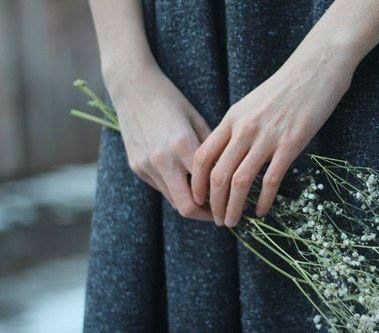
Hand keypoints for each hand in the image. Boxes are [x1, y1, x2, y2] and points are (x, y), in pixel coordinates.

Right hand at [106, 64, 212, 219]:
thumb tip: (227, 174)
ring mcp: (145, 165)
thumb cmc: (170, 99)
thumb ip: (210, 149)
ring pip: (172, 200)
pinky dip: (175, 189)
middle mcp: (162, 160)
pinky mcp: (135, 166)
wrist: (132, 87)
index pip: (205, 189)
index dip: (220, 202)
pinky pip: (160, 187)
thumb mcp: (196, 118)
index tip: (233, 203)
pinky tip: (187, 181)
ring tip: (208, 200)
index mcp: (182, 145)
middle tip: (221, 213)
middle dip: (205, 215)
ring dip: (190, 203)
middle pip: (186, 207)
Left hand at [191, 47, 355, 226]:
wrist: (314, 70)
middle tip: (218, 220)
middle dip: (213, 203)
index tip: (199, 199)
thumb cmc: (282, 89)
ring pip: (240, 182)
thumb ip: (235, 129)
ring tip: (233, 222)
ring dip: (233, 207)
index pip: (202, 156)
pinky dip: (263, 201)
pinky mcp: (291, 145)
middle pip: (218, 175)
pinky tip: (262, 211)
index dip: (197, 182)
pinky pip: (270, 180)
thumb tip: (224, 155)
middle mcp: (244, 129)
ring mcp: (267, 137)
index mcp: (231, 119)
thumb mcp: (250, 105)